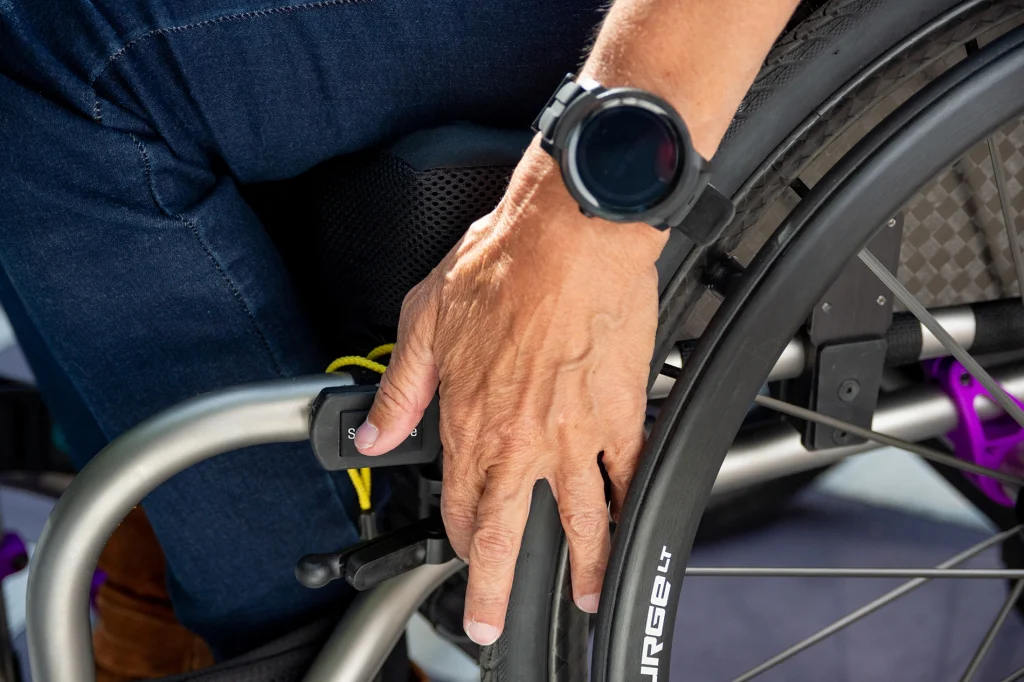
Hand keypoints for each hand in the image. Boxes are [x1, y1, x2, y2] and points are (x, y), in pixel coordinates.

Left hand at [353, 143, 667, 644]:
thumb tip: (374, 434)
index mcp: (471, 422)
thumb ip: (399, 391)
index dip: (455, 533)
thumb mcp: (423, 323)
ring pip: (580, 518)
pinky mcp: (622, 412)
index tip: (459, 549)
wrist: (570, 236)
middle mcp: (522, 441)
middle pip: (507, 532)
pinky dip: (632, 505)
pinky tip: (634, 523)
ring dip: (584, 566)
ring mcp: (576, 433)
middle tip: (492, 623)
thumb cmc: (502, 267)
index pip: (458, 499)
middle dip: (497, 587)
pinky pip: (629, 472)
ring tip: (589, 597)